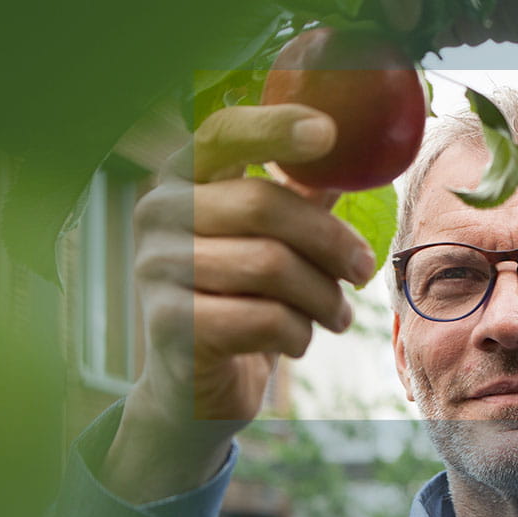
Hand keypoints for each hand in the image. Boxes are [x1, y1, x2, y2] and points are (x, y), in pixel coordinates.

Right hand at [100, 104, 376, 503]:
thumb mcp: (272, 238)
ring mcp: (156, 269)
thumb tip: (361, 148)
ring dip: (321, 296)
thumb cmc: (242, 299)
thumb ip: (302, 191)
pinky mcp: (171, 325)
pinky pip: (262, 318)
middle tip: (361, 269)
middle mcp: (156, 213)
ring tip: (335, 315)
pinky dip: (297, 332)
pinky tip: (296, 340)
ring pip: (270, 265)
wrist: (195, 390)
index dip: (274, 127)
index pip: (221, 133)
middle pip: (262, 204)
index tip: (328, 132)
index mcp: (181, 178)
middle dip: (329, 240)